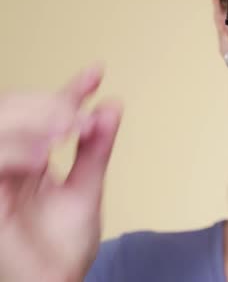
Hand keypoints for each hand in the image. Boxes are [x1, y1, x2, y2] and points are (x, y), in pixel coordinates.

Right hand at [0, 65, 121, 280]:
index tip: (97, 73)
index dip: (70, 90)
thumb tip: (111, 107)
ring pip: (0, 125)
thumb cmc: (65, 245)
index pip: (48, 113)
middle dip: (51, 104)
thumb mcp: (86, 188)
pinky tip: (46, 153)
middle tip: (81, 113)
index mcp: (34, 157)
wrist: (55, 281)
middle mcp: (12, 162)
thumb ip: (96, 148)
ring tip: (71, 126)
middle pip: (15, 109)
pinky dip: (16, 151)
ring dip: (35, 120)